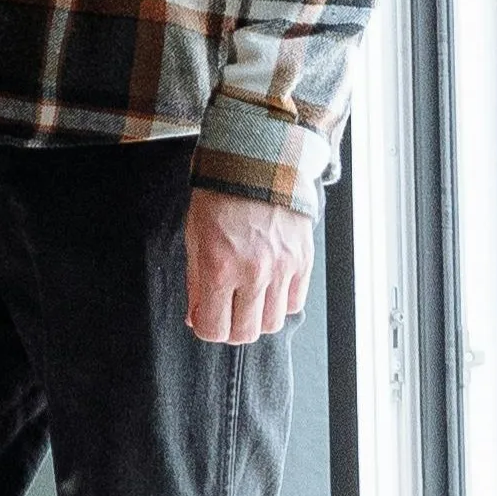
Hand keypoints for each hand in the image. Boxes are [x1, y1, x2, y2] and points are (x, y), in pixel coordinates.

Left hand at [184, 188, 314, 345]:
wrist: (257, 162)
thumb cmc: (218, 196)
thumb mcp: (194, 237)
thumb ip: (196, 283)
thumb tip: (197, 318)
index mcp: (219, 266)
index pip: (214, 329)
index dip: (207, 328)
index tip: (205, 318)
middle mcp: (253, 272)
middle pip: (246, 333)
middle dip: (231, 328)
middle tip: (226, 311)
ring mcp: (282, 268)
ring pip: (272, 324)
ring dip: (256, 318)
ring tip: (247, 297)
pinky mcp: (303, 262)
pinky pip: (293, 304)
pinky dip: (279, 304)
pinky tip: (268, 286)